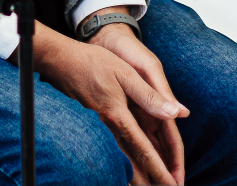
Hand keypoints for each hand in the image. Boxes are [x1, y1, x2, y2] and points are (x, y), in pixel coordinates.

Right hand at [27, 18, 188, 184]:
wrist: (60, 62)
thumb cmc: (92, 63)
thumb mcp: (125, 72)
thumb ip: (149, 95)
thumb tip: (175, 112)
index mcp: (120, 117)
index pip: (145, 151)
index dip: (160, 171)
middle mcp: (110, 127)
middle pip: (133, 163)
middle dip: (151, 180)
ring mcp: (101, 126)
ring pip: (123, 159)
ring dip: (138, 176)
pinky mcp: (96, 121)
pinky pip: (115, 149)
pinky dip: (126, 163)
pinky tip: (130, 166)